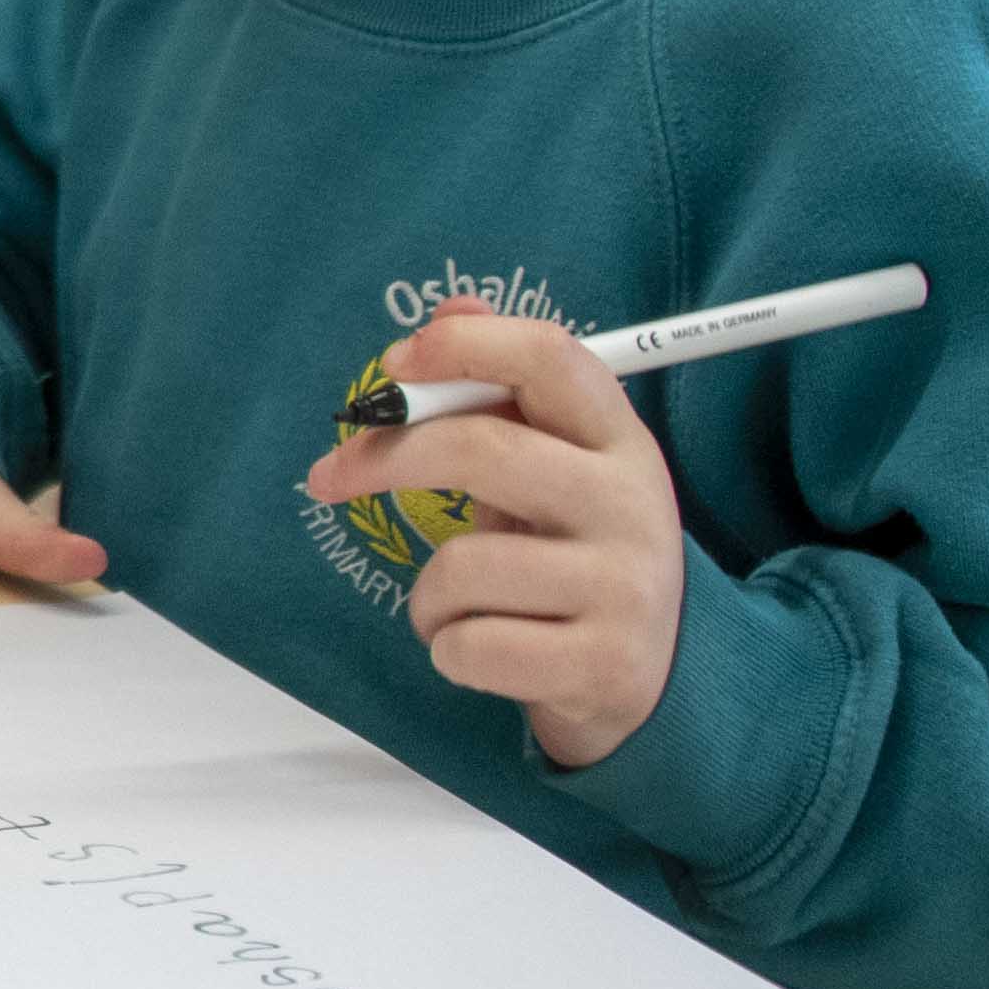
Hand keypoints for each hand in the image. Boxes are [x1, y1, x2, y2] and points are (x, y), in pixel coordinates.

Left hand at [299, 310, 682, 765]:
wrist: (660, 680)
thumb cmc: (575, 560)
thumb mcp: (554, 471)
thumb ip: (504, 396)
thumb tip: (453, 308)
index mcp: (619, 442)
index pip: (549, 357)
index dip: (461, 347)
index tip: (392, 366)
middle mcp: (631, 504)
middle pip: (483, 449)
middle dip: (387, 458)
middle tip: (328, 477)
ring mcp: (625, 587)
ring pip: (460, 567)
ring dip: (429, 596)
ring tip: (463, 608)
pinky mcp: (603, 665)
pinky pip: (467, 646)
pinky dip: (449, 651)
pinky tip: (488, 652)